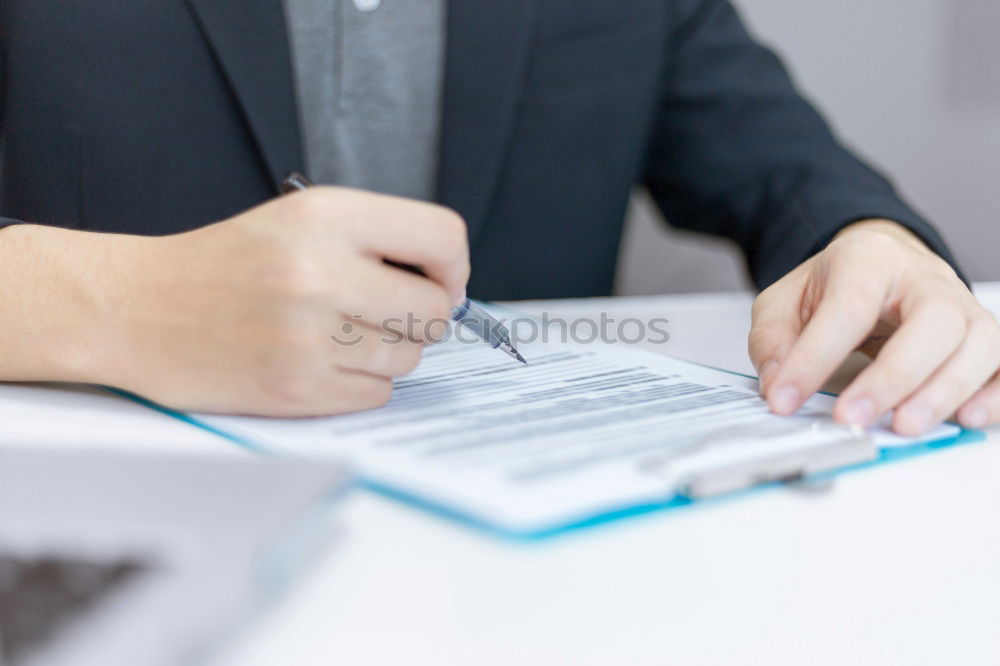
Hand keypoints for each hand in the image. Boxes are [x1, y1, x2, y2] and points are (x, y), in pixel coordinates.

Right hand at [36, 187, 468, 415]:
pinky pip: (378, 393)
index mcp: (326, 216)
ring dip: (388, 352)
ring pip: (411, 357)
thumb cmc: (225, 264)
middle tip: (382, 312)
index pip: (443, 237)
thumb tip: (450, 284)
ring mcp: (310, 336)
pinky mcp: (298, 388)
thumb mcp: (298, 219)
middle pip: (435, 310)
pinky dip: (360, 383)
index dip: (454, 266)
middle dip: (420, 315)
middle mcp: (321, 272)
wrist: (137, 310)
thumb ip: (375, 239)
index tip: (442, 280)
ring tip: (338, 335)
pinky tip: (320, 363)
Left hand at [749, 219, 999, 434]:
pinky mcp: (985, 338)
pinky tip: (966, 419)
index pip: (849, 306)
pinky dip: (994, 395)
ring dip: (944, 391)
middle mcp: (927, 278)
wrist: (879, 268)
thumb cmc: (834, 286)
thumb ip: (773, 340)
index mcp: (870, 258)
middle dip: (893, 376)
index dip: (816, 357)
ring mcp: (964, 307)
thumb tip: (778, 384)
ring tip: (905, 426)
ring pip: (980, 344)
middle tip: (853, 417)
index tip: (785, 399)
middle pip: (934, 320)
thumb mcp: (784, 302)